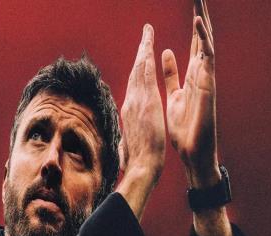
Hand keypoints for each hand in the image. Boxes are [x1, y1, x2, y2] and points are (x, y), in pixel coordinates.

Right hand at [116, 24, 165, 221]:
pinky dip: (147, 58)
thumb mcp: (128, 149)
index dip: (136, 71)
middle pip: (134, 73)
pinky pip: (146, 74)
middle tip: (144, 36)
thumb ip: (124, 143)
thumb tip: (120, 147)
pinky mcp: (146, 102)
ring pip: (139, 69)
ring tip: (147, 33)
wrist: (141, 168)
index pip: (133, 87)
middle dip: (139, 53)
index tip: (140, 59)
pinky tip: (149, 45)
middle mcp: (129, 104)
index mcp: (128, 113)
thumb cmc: (137, 163)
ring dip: (143, 49)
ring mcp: (137, 101)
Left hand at [162, 0, 219, 187]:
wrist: (192, 151)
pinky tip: (199, 23)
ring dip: (203, 22)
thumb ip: (170, 76)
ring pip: (206, 44)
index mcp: (191, 77)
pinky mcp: (208, 86)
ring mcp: (206, 79)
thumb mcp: (172, 97)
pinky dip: (203, 40)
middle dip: (200, 18)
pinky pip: (206, 59)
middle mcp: (200, 75)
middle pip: (200, 40)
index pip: (193, 46)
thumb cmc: (183, 128)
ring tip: (200, 2)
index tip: (190, 7)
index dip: (193, 26)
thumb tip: (163, 54)